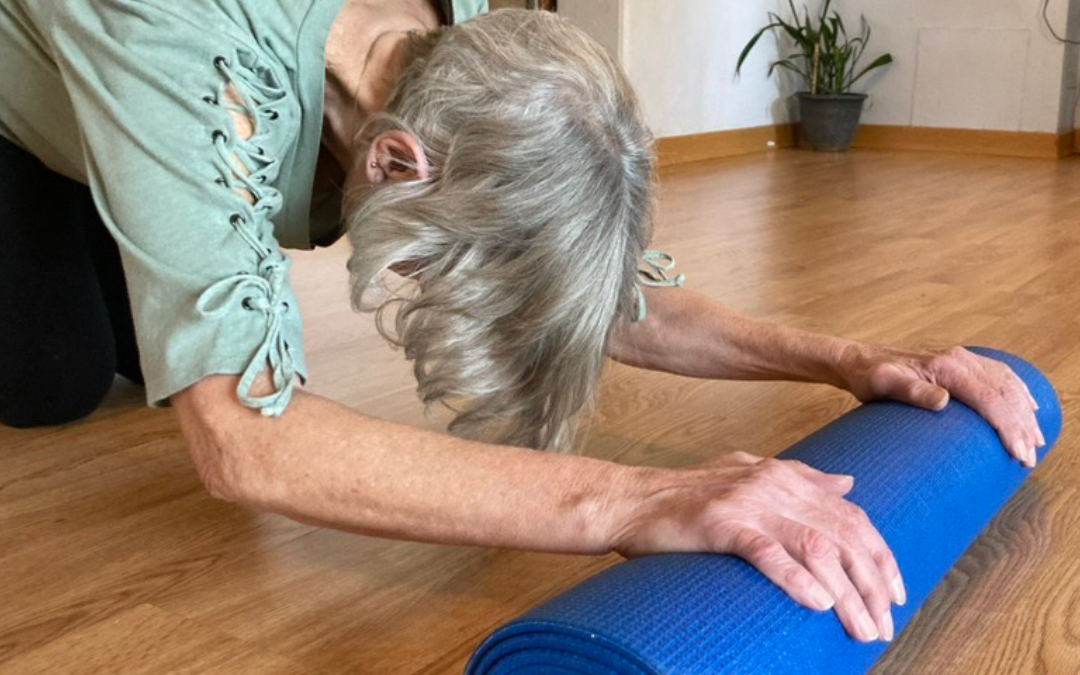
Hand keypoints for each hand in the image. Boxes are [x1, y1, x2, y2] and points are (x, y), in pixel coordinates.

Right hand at [611, 453, 904, 642]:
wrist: (630, 501)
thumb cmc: (686, 497)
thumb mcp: (749, 475)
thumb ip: (800, 477)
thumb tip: (848, 485)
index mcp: (784, 477)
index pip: (851, 517)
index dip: (881, 557)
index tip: (896, 595)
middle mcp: (772, 486)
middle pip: (843, 536)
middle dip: (871, 585)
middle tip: (882, 628)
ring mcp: (746, 503)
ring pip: (815, 548)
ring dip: (846, 594)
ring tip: (861, 629)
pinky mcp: (719, 524)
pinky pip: (766, 552)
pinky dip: (795, 578)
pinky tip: (817, 604)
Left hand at [837, 344, 1043, 466]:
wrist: (859, 361)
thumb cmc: (869, 377)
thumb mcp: (884, 385)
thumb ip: (911, 391)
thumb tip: (943, 402)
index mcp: (947, 367)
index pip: (990, 399)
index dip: (1008, 427)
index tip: (1019, 454)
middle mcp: (960, 360)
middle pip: (1005, 393)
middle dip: (1022, 426)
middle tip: (1028, 458)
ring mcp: (963, 359)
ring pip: (1007, 384)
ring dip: (1025, 411)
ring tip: (1035, 439)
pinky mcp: (960, 363)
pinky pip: (999, 376)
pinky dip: (1018, 392)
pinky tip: (1027, 406)